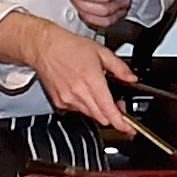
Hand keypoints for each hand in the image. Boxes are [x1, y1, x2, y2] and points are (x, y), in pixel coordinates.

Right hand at [0, 7, 132, 128]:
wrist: (45, 47)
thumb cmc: (69, 47)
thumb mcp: (101, 52)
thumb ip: (119, 68)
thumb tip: (131, 78)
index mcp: (91, 80)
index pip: (109, 110)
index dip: (122, 123)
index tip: (129, 128)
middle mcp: (78, 93)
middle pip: (102, 117)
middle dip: (113, 115)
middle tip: (117, 103)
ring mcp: (68, 100)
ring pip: (91, 115)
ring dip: (99, 110)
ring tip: (99, 94)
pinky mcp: (60, 103)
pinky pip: (78, 111)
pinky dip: (85, 106)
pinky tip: (84, 92)